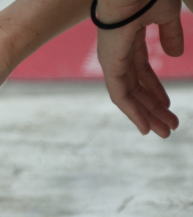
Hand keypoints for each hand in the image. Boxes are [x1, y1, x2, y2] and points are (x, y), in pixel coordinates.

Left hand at [97, 0, 183, 137]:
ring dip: (146, 114)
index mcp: (129, 37)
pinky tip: (145, 126)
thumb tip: (176, 55)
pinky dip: (131, 111)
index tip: (167, 106)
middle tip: (169, 126)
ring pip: (128, 94)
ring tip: (164, 132)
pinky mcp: (110, 64)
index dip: (155, 89)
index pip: (141, 70)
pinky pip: (119, 93)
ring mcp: (112, 58)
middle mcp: (117, 51)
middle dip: (153, 107)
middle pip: (135, 86)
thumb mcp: (166, 14)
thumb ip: (170, 35)